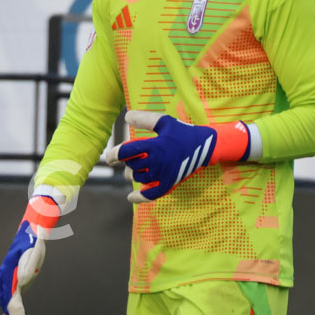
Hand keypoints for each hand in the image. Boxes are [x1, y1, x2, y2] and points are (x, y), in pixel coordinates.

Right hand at [0, 195, 59, 314]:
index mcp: (10, 271)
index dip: (15, 310)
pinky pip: (9, 301)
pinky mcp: (13, 283)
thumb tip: (24, 279)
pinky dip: (9, 313)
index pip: (11, 295)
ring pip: (6, 303)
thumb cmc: (33, 240)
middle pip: (7, 302)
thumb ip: (30, 261)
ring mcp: (8, 281)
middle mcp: (5, 277)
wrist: (29, 232)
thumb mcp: (35, 248)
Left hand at [105, 110, 250, 202]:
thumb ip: (145, 119)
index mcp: (153, 146)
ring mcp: (162, 174)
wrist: (205, 146)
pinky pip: (151, 194)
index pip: (126, 152)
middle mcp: (156, 162)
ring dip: (134, 173)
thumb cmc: (182, 132)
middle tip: (131, 157)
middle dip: (128, 161)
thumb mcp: (164, 122)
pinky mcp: (169, 183)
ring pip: (138, 178)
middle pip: (131, 165)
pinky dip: (140, 197)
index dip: (114, 154)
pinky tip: (130, 197)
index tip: (109, 156)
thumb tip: (126, 117)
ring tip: (137, 167)